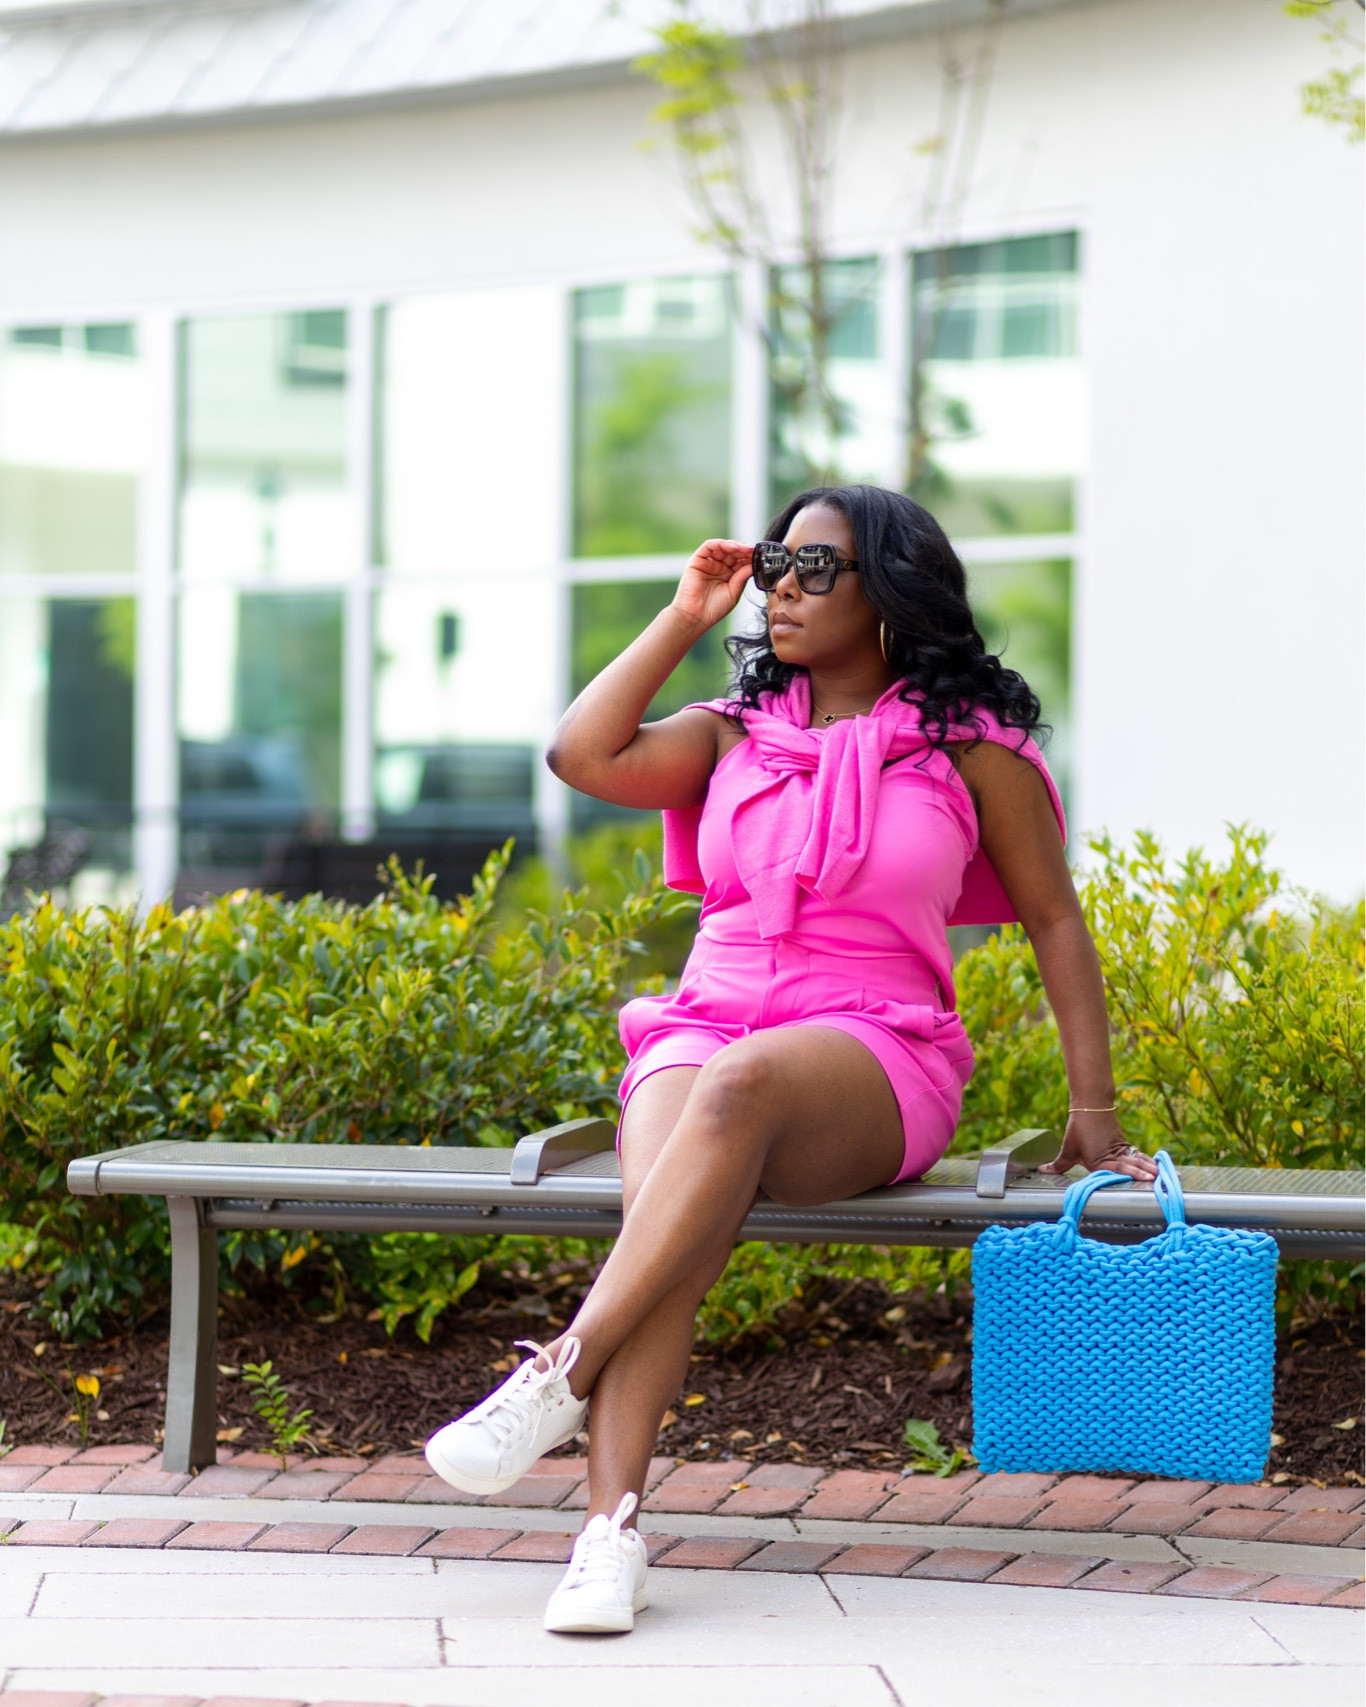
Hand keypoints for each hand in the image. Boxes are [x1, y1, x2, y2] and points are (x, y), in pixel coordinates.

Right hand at [671, 539, 752, 630]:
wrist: (696, 616)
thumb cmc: (714, 609)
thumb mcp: (734, 592)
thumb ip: (742, 577)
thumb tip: (753, 564)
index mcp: (729, 575)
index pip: (740, 561)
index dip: (749, 557)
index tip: (759, 556)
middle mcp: (718, 567)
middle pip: (733, 552)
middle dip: (743, 550)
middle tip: (753, 551)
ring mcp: (708, 563)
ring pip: (722, 547)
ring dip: (734, 545)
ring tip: (744, 548)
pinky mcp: (697, 560)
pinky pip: (708, 546)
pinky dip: (720, 544)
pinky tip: (731, 547)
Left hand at [1036, 1111, 1157, 1181]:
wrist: (1091, 1105)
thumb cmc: (1078, 1128)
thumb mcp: (1068, 1148)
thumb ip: (1059, 1164)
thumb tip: (1042, 1170)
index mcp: (1098, 1160)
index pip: (1116, 1170)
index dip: (1132, 1174)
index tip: (1146, 1179)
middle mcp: (1112, 1156)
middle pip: (1132, 1166)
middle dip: (1148, 1174)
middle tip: (1162, 1180)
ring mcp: (1120, 1150)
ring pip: (1139, 1161)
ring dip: (1154, 1168)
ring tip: (1171, 1175)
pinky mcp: (1124, 1145)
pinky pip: (1139, 1155)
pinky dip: (1150, 1162)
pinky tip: (1162, 1168)